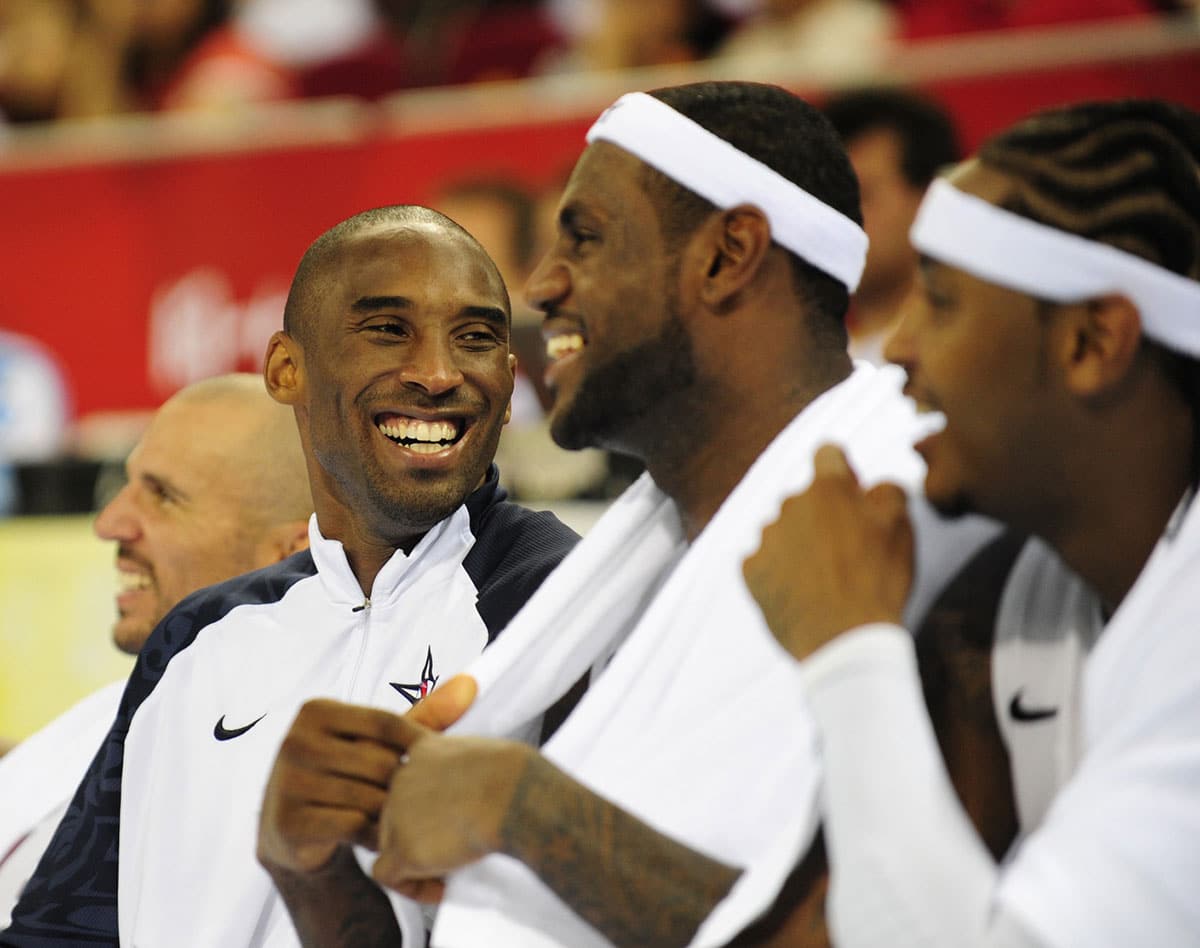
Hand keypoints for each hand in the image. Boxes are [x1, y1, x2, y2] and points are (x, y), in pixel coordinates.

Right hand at [257, 676, 478, 876]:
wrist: (294, 830)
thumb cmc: (346, 773)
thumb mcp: (378, 741)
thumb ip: (425, 713)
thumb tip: (470, 683)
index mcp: (316, 711)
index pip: (385, 723)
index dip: (412, 748)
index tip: (422, 768)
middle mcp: (295, 741)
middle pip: (378, 762)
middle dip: (401, 786)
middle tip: (411, 802)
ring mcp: (287, 781)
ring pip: (368, 796)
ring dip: (391, 814)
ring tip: (400, 821)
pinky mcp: (289, 821)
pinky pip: (352, 825)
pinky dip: (374, 835)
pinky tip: (380, 839)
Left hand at [371, 725, 533, 901]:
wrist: (514, 795)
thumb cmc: (515, 777)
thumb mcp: (484, 756)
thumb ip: (462, 773)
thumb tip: (469, 799)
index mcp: (422, 752)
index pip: (405, 782)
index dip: (420, 805)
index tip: (445, 818)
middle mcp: (401, 778)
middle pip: (393, 815)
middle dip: (419, 836)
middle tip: (450, 849)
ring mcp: (397, 812)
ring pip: (389, 846)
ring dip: (416, 861)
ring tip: (451, 870)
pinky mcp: (403, 847)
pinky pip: (386, 875)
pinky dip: (411, 886)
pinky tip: (441, 887)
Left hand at [743, 444, 913, 660]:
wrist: (844, 640)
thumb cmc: (878, 582)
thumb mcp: (901, 529)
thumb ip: (888, 493)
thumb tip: (875, 486)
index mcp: (829, 488)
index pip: (827, 454)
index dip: (841, 469)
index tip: (850, 491)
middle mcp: (791, 504)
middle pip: (805, 499)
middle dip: (822, 515)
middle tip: (844, 550)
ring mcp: (767, 537)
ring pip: (782, 530)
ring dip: (798, 544)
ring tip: (822, 578)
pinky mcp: (751, 570)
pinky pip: (762, 561)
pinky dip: (776, 571)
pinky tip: (798, 591)